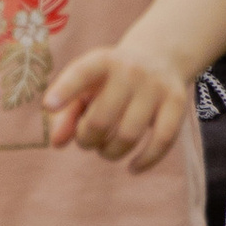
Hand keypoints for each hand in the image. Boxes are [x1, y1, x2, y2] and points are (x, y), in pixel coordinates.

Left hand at [46, 39, 191, 170]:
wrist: (159, 57)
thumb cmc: (111, 80)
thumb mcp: (87, 86)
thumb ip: (67, 112)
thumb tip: (56, 143)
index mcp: (103, 60)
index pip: (81, 73)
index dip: (64, 90)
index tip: (48, 105)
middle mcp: (130, 70)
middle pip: (101, 118)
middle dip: (86, 139)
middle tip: (85, 141)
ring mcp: (156, 86)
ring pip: (129, 134)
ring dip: (110, 152)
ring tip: (104, 149)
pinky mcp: (177, 103)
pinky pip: (162, 141)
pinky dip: (146, 160)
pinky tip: (132, 168)